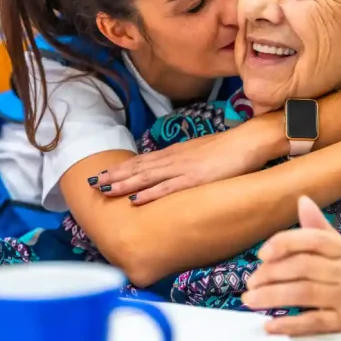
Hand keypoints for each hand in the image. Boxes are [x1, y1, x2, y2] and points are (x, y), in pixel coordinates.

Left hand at [90, 118, 282, 204]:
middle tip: (91, 183)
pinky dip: (149, 193)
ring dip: (123, 183)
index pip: (142, 161)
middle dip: (113, 176)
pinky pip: (168, 187)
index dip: (120, 168)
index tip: (101, 175)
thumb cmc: (229, 149)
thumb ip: (185, 163)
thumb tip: (173, 173)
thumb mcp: (201, 155)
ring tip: (103, 190)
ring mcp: (183, 168)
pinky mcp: (195, 178)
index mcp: (175, 153)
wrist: (249, 141)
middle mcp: (173, 159)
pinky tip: (135, 199)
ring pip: (146, 177)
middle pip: (138, 168)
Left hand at [243, 196, 340, 335]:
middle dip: (271, 274)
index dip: (284, 243)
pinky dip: (290, 324)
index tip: (262, 253)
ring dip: (272, 297)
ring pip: (305, 294)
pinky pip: (315, 323)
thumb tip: (301, 200)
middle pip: (303, 268)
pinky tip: (269, 324)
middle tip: (250, 282)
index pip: (312, 239)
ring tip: (250, 300)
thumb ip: (320, 229)